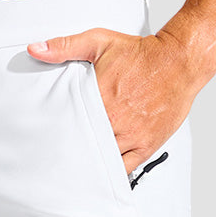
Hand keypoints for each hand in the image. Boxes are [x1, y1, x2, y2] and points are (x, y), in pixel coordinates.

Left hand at [27, 28, 196, 175]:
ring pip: (103, 160)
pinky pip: (125, 168)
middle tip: (57, 162)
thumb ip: (65, 46)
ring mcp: (132, 136)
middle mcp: (115, 120)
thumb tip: (36, 49)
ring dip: (91, 164)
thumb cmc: (142, 53)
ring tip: (75, 171)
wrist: (179, 61)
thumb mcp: (99, 41)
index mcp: (99, 98)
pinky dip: (112, 173)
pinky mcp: (146, 145)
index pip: (70, 124)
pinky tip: (101, 174)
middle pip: (85, 146)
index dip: (58, 135)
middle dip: (72, 153)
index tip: (47, 141)